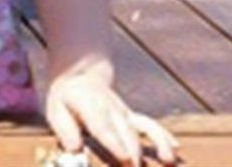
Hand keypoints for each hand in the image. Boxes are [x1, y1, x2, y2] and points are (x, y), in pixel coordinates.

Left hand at [44, 60, 178, 164]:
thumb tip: (75, 149)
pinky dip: (163, 136)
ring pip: (144, 127)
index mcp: (89, 105)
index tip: (125, 159)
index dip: (115, 142)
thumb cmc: (66, 100)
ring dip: (157, 144)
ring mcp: (124, 112)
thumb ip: (65, 130)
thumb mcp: (56, 110)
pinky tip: (175, 150)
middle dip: (135, 152)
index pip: (103, 125)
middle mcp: (111, 108)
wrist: (81, 74)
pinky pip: (150, 125)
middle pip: (126, 131)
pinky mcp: (132, 117)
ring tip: (168, 160)